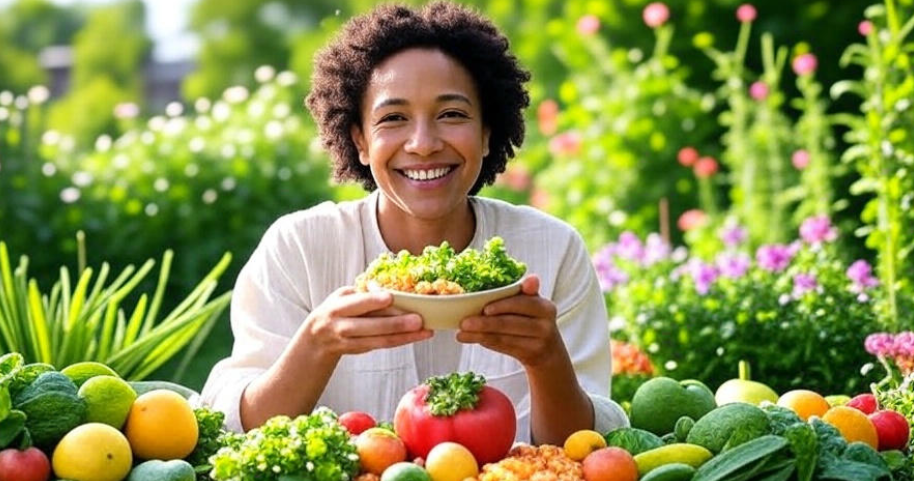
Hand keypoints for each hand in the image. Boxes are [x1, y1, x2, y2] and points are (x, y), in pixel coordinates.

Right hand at [298, 286, 432, 358]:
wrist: (316, 340)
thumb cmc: (335, 311)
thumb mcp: (340, 297)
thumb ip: (361, 293)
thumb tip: (384, 288)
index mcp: (336, 308)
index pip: (356, 304)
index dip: (372, 301)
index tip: (390, 297)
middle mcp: (341, 327)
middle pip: (370, 326)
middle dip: (395, 323)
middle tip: (418, 319)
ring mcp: (350, 342)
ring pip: (380, 340)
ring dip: (405, 336)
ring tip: (425, 331)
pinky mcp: (360, 351)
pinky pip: (382, 346)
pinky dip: (401, 340)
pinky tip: (417, 336)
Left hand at [456, 275, 564, 368]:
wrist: (549, 353)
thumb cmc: (534, 321)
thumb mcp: (533, 305)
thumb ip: (526, 292)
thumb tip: (531, 278)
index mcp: (545, 307)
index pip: (523, 304)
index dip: (504, 306)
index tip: (486, 309)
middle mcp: (545, 326)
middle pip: (511, 323)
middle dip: (485, 323)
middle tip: (464, 322)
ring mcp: (538, 343)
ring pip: (503, 337)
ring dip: (479, 334)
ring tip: (461, 332)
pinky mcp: (528, 356)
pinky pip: (502, 347)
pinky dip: (484, 342)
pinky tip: (469, 338)